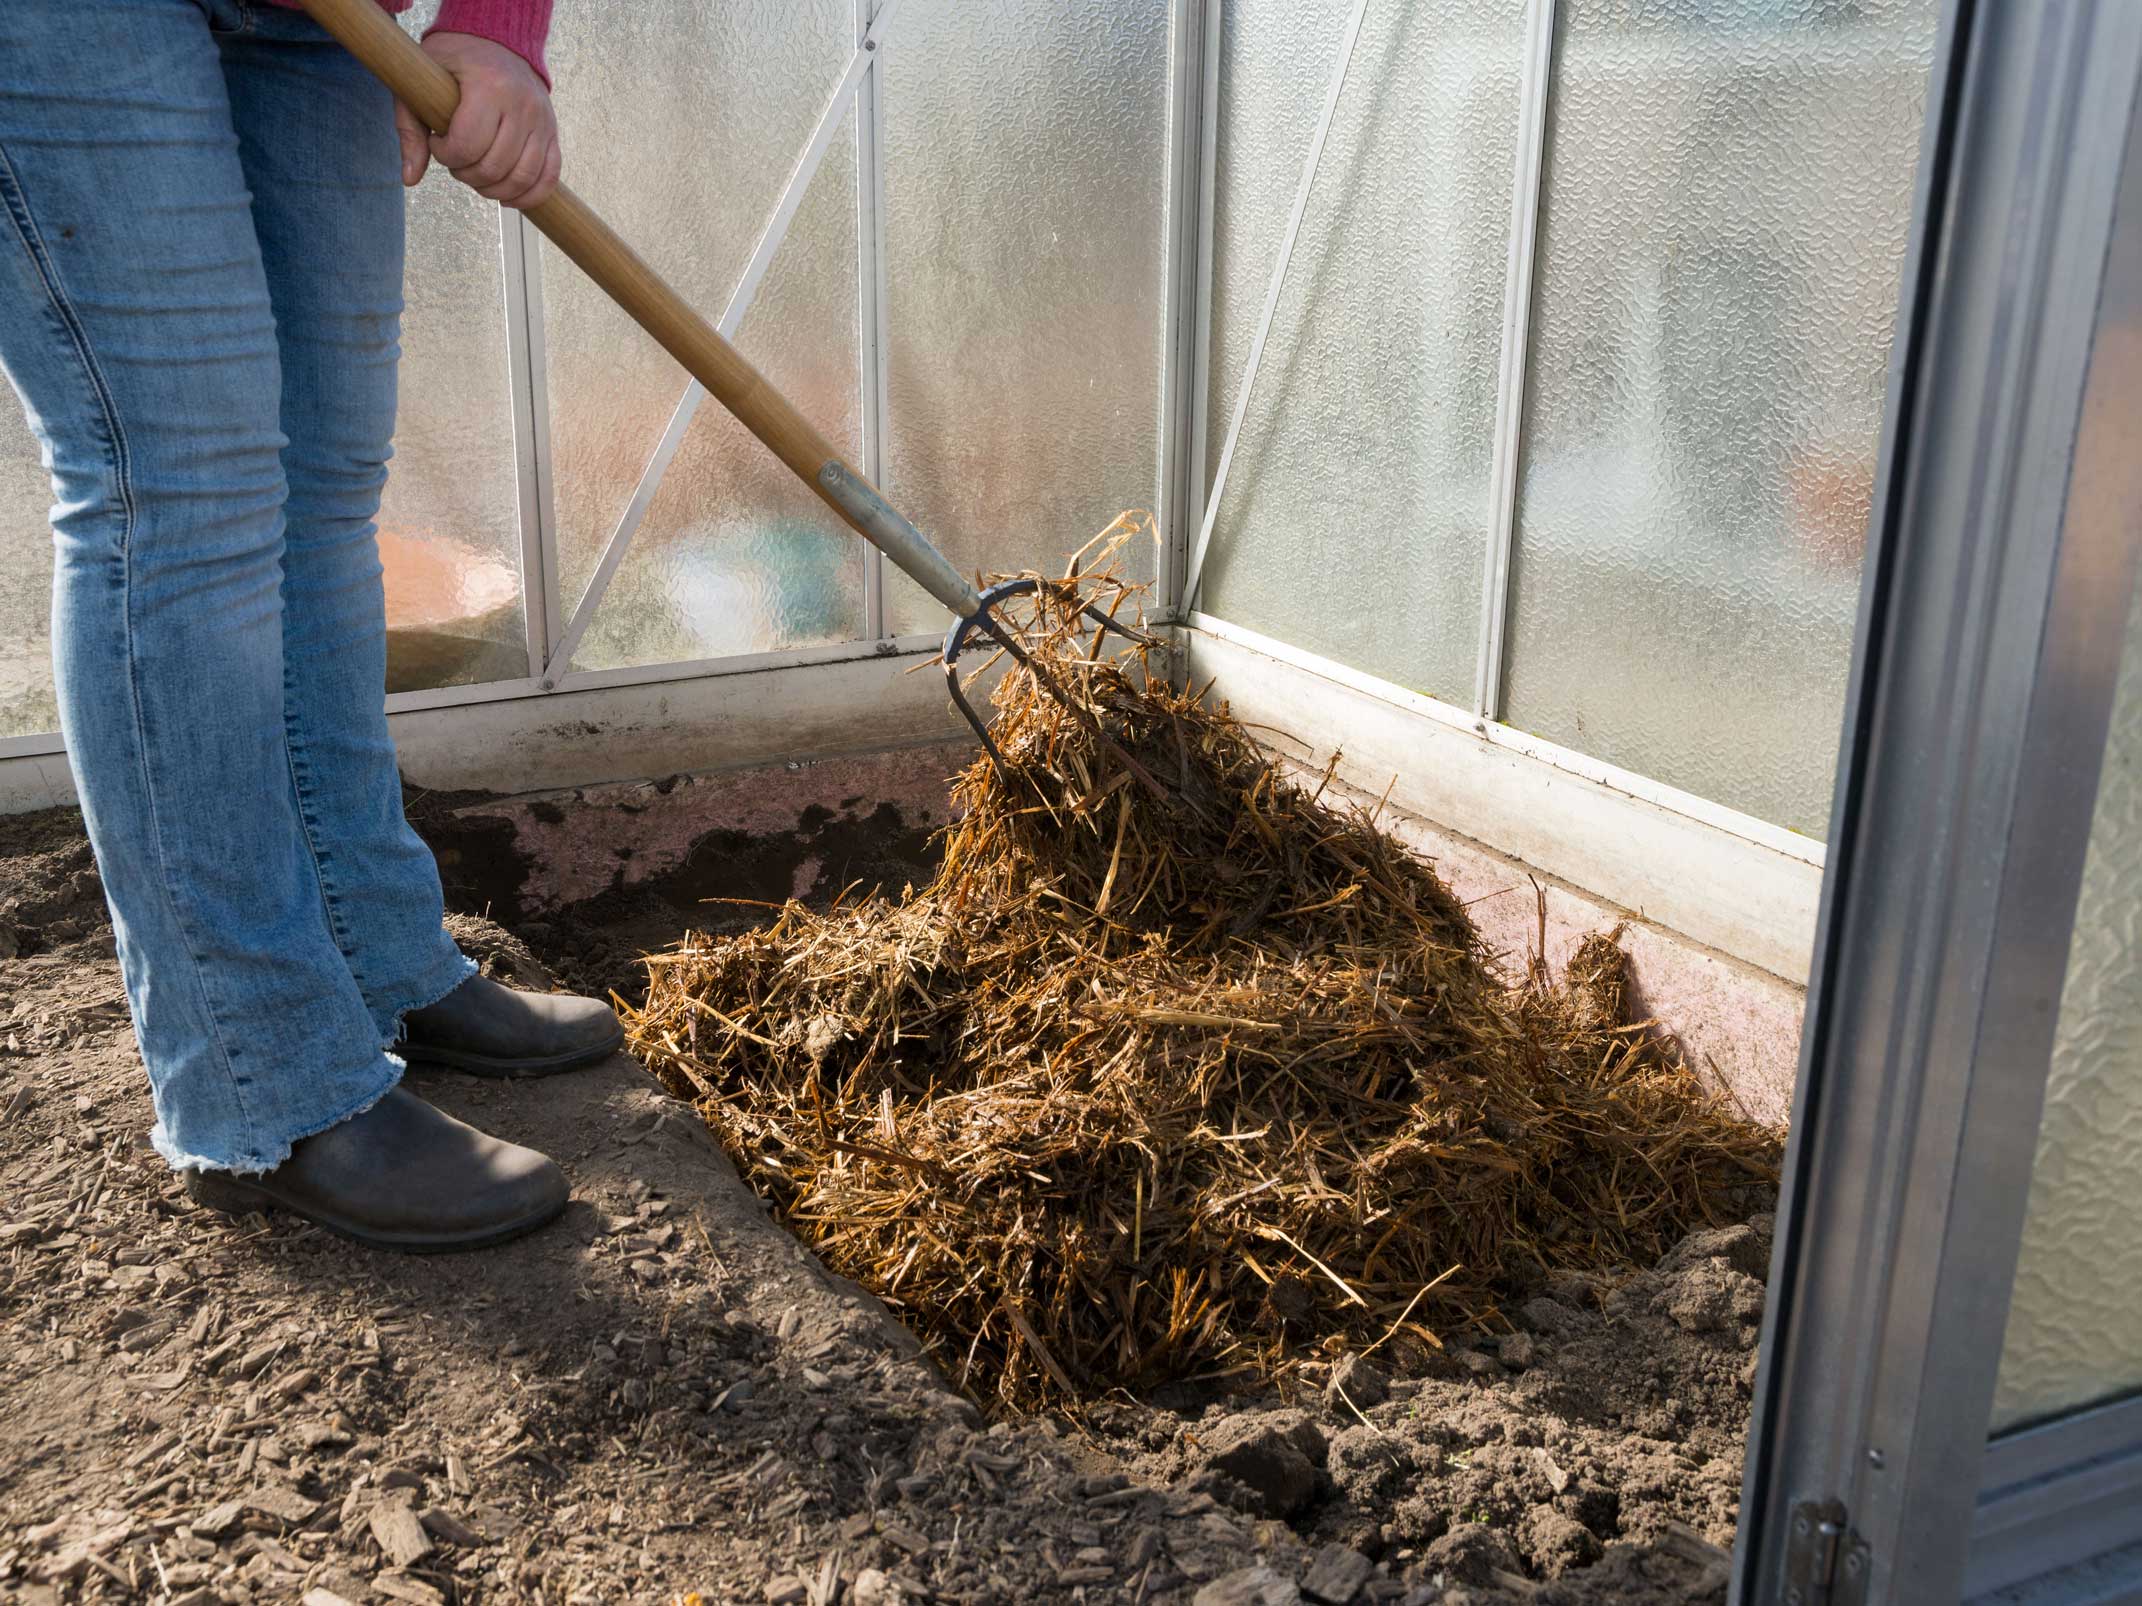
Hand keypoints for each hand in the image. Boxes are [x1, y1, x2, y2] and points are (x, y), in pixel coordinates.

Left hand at [394, 33, 560, 210]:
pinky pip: (549, 178)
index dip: (445, 155)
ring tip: (476, 173)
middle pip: (493, 167)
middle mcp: (522, 104)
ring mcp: (542, 121)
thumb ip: (410, 131)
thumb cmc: (453, 63)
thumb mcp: (421, 85)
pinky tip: (507, 196)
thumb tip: (410, 179)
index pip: (467, 146)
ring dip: (493, 189)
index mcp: (489, 86)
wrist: (497, 41)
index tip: (438, 142)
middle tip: (456, 158)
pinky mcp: (552, 133)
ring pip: (520, 178)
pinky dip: (528, 195)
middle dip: (466, 173)